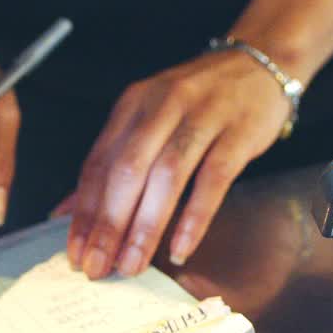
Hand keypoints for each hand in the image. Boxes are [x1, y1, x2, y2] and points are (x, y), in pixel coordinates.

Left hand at [65, 49, 290, 278]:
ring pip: (167, 177)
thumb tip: (72, 213)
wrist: (260, 64)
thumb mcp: (152, 117)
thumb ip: (115, 161)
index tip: (77, 253)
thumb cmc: (201, 100)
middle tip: (99, 267)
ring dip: (146, 226)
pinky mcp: (238, 133)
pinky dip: (195, 217)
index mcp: (135, 104)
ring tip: (133, 264)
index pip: (100, 163)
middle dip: (109, 224)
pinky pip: (214, 179)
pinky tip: (182, 247)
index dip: (84, 212)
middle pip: (128, 170)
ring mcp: (204, 117)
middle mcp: (164, 105)